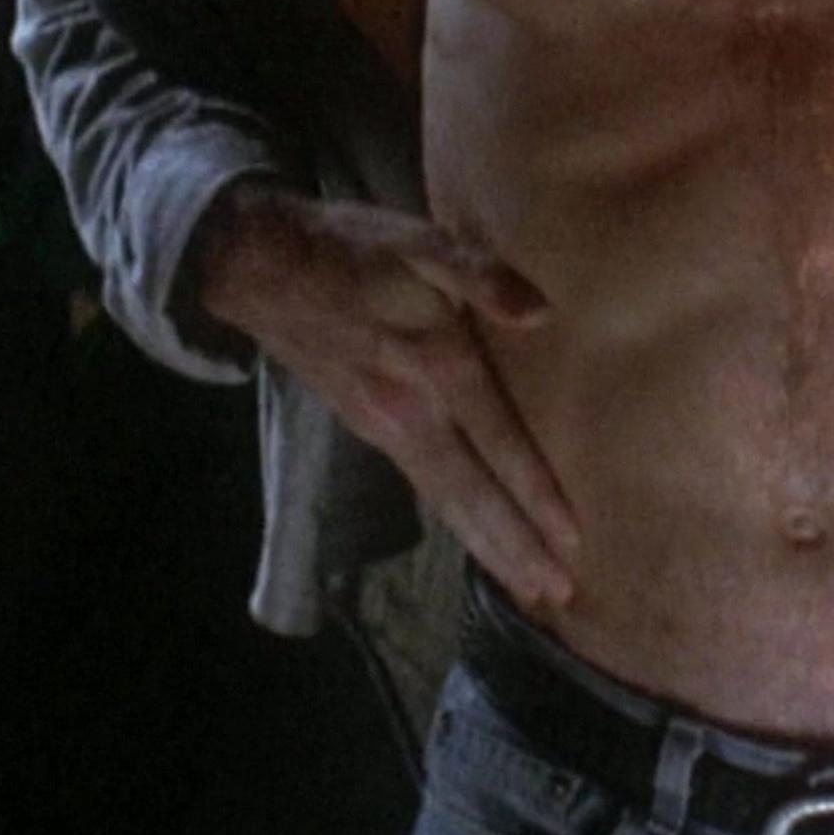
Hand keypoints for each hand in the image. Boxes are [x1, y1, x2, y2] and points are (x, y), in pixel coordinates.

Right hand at [193, 184, 584, 608]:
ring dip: (487, 545)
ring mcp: (384, 426)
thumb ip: (480, 273)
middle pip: (472, 493)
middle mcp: (412, 410)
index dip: (536, 493)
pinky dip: (455, 519)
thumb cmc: (349, 247)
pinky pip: (423, 486)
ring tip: (525, 585)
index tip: (572, 540)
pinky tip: (475, 535)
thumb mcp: (417, 240)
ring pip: (445, 499)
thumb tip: (540, 313)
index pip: (499, 442)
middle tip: (556, 594)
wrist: (261, 267)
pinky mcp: (367, 427)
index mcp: (435, 364)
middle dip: (515, 546)